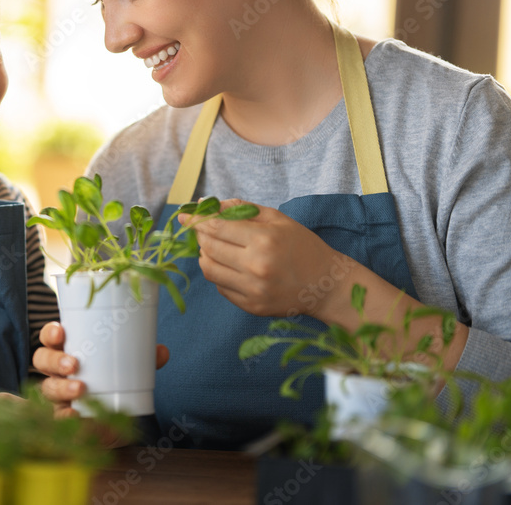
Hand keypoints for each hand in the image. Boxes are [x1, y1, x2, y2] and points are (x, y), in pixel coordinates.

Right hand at [32, 322, 168, 418]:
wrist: (110, 426)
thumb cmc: (110, 386)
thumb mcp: (126, 371)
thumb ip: (141, 361)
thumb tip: (161, 351)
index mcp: (66, 352)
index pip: (49, 338)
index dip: (50, 333)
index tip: (60, 332)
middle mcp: (55, 373)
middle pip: (42, 361)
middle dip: (55, 360)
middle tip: (74, 364)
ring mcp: (55, 398)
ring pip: (47, 388)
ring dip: (61, 388)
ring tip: (80, 389)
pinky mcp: (61, 420)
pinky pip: (56, 418)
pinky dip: (65, 416)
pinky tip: (75, 415)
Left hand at [180, 199, 351, 317]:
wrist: (326, 284)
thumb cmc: (302, 246)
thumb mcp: (276, 219)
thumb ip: (240, 208)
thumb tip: (206, 203)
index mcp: (264, 240)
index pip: (216, 228)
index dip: (196, 220)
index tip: (184, 216)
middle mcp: (256, 267)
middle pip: (208, 248)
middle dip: (200, 236)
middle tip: (203, 230)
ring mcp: (253, 290)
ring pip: (209, 269)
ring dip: (205, 255)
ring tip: (217, 248)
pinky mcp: (252, 306)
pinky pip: (220, 287)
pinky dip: (219, 273)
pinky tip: (231, 266)